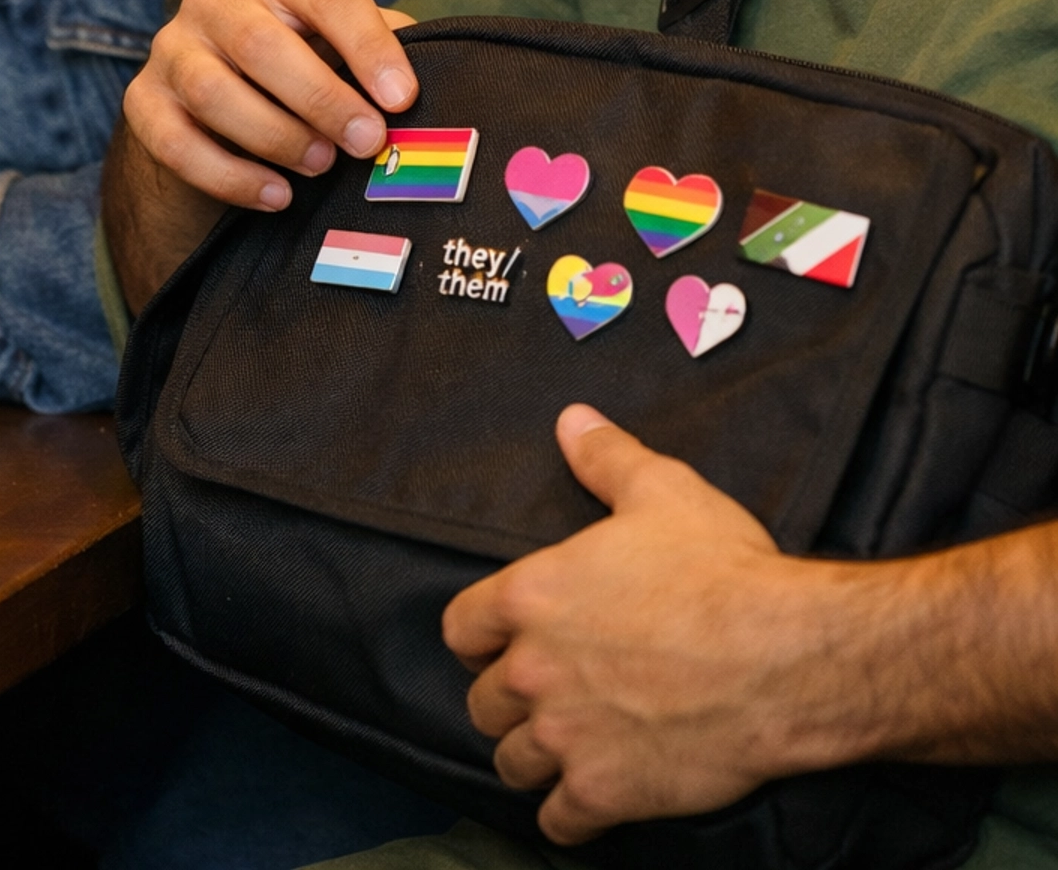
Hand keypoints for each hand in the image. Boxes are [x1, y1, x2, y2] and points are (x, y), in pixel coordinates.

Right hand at [122, 0, 416, 212]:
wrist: (221, 99)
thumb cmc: (308, 62)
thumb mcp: (345, 43)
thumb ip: (385, 48)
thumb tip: (441, 75)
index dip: (367, 45)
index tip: (403, 98)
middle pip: (261, 44)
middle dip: (321, 99)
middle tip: (367, 142)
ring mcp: (172, 48)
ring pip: (213, 92)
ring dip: (275, 136)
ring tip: (322, 167)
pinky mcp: (144, 101)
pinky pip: (176, 142)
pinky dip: (230, 176)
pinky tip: (277, 196)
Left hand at [443, 406, 842, 844]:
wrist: (782, 656)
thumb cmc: (722, 571)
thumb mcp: (661, 490)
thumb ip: (606, 457)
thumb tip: (572, 421)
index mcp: (532, 596)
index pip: (460, 628)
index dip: (481, 635)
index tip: (503, 640)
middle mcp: (533, 669)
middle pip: (482, 702)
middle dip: (509, 698)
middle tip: (544, 694)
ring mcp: (565, 736)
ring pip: (511, 762)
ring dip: (533, 756)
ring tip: (561, 746)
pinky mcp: (603, 793)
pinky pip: (556, 822)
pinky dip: (568, 815)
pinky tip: (588, 801)